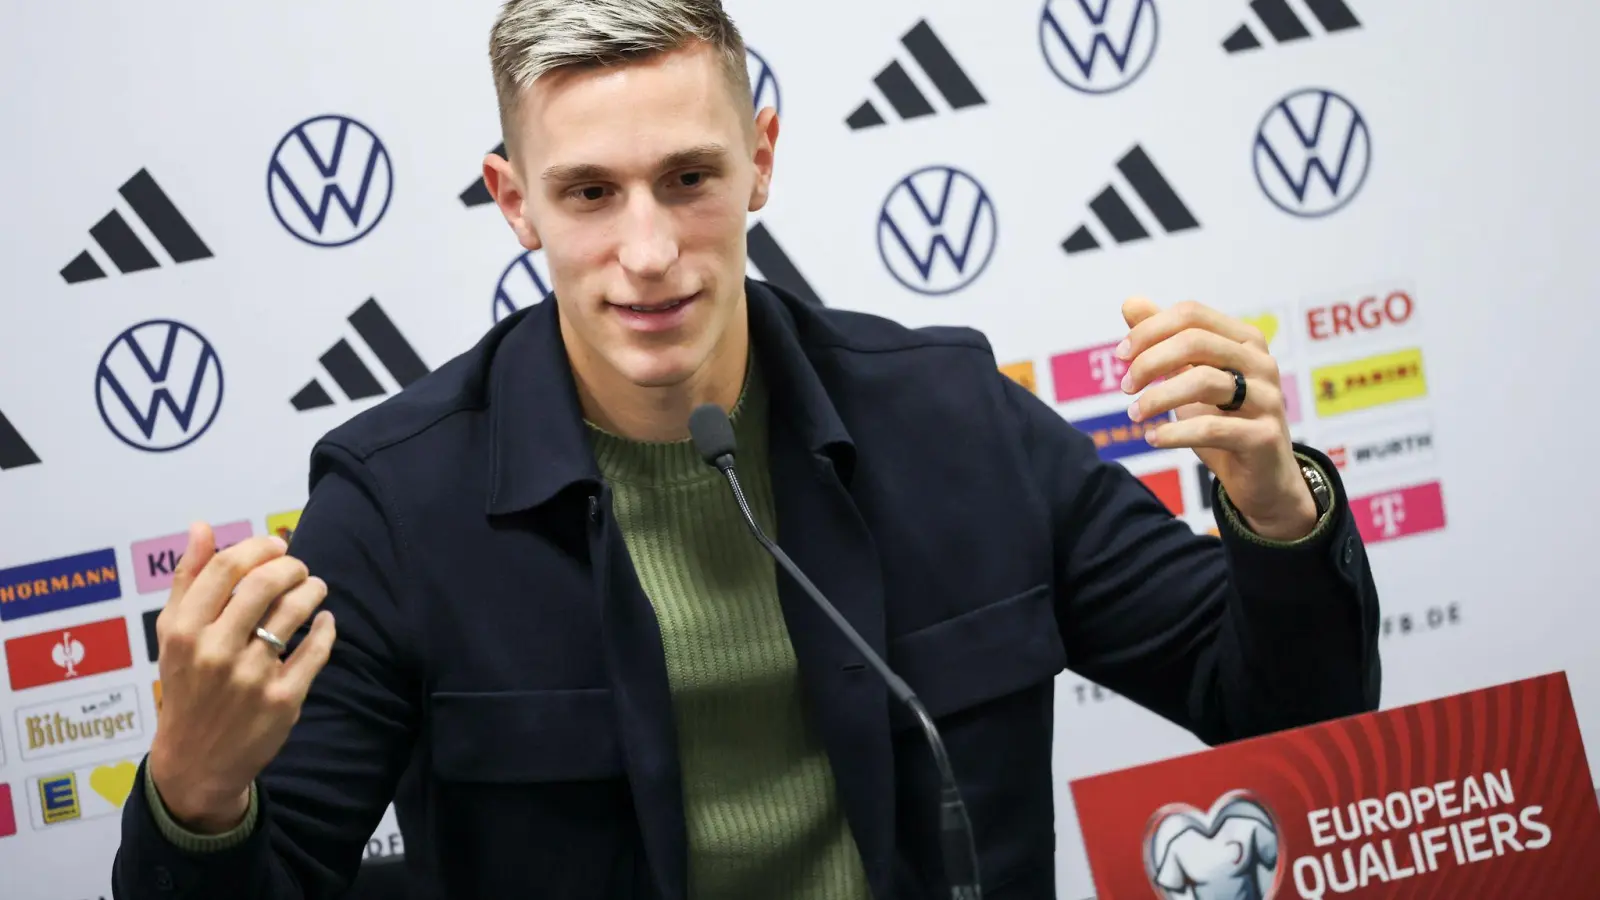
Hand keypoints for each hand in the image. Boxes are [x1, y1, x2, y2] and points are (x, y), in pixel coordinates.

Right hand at [146, 523, 336, 832]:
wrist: (195, 762)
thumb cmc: (186, 686)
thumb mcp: (172, 635)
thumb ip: (188, 579)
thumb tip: (202, 527)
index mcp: (183, 631)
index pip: (227, 568)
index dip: (259, 548)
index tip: (278, 546)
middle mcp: (215, 652)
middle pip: (266, 584)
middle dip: (293, 566)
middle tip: (300, 569)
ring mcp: (251, 677)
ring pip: (295, 612)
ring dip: (313, 590)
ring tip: (315, 588)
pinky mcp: (282, 699)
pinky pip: (316, 649)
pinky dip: (326, 628)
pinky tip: (325, 622)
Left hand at [1117, 297, 1318, 540]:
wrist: (1262, 478)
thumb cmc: (1223, 420)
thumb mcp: (1190, 377)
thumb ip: (1164, 340)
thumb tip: (1129, 302)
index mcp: (1245, 340)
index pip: (1191, 314)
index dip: (1149, 330)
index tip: (1121, 355)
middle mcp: (1261, 363)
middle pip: (1195, 342)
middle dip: (1150, 362)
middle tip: (1125, 386)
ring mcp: (1267, 399)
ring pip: (1203, 381)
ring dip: (1158, 397)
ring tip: (1134, 414)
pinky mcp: (1263, 437)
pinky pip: (1210, 428)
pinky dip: (1173, 432)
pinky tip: (1152, 438)